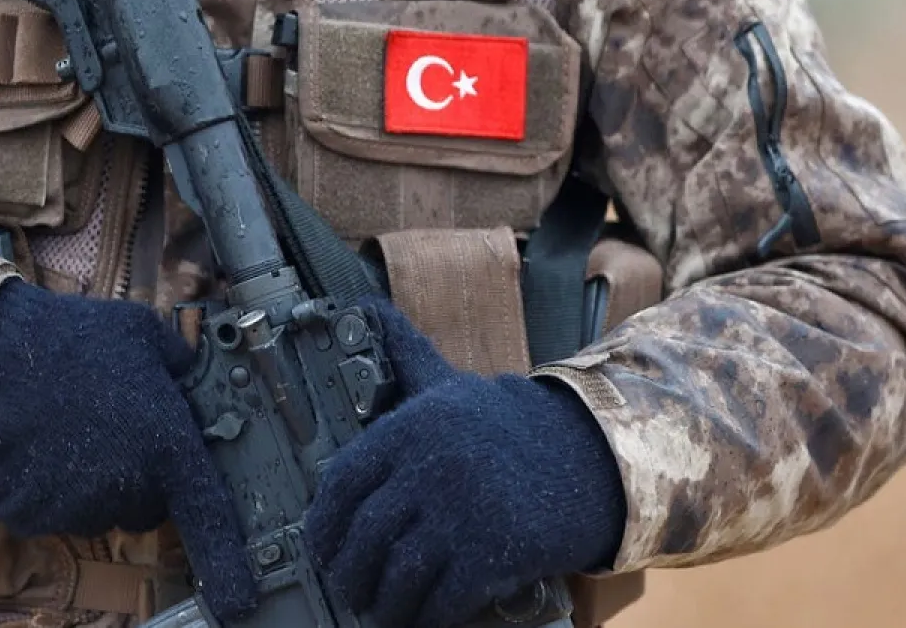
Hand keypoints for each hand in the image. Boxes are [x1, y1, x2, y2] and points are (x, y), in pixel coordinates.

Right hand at [0, 278, 255, 621]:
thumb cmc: (72, 339)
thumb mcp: (145, 335)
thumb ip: (179, 367)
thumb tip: (191, 377)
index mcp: (167, 447)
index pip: (208, 519)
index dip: (227, 564)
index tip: (239, 600)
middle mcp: (127, 488)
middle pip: (147, 505)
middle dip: (137, 475)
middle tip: (111, 426)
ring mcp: (76, 508)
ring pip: (98, 508)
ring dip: (90, 480)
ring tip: (66, 425)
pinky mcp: (29, 516)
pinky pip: (51, 511)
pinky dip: (46, 487)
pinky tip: (36, 444)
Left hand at [305, 300, 626, 627]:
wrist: (586, 455)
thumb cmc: (507, 425)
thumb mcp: (449, 383)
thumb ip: (404, 355)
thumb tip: (368, 308)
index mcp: (410, 428)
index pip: (342, 483)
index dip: (323, 524)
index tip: (319, 547)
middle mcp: (428, 467)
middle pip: (364, 536)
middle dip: (349, 573)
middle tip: (348, 588)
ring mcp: (459, 511)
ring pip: (397, 573)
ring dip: (383, 602)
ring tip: (380, 609)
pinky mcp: (490, 551)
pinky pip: (442, 598)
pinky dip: (426, 615)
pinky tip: (423, 616)